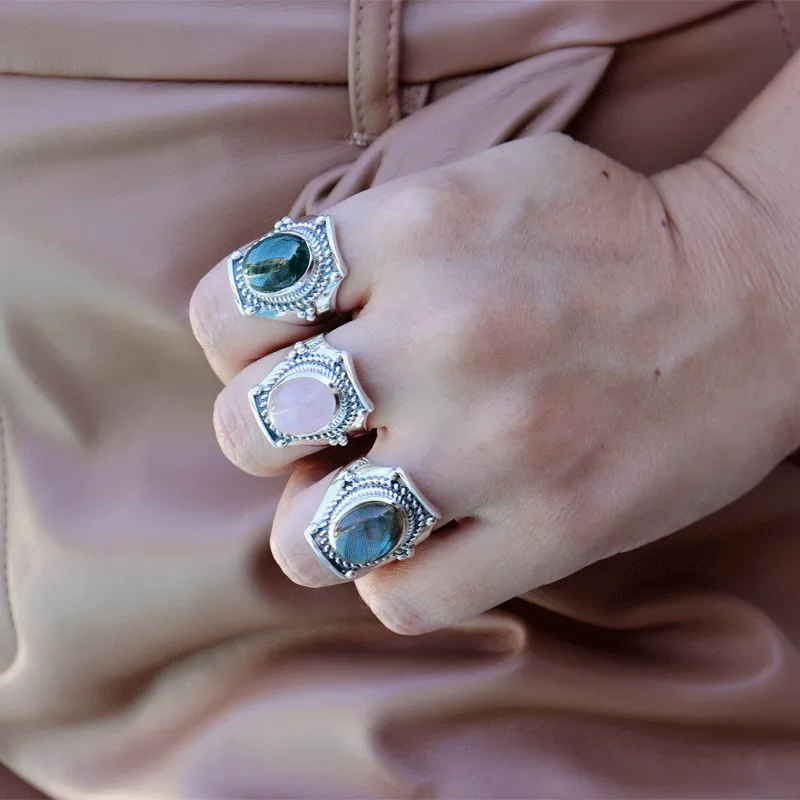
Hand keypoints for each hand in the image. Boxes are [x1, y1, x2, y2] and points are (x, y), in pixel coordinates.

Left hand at [190, 133, 799, 633]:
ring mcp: (495, 444)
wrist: (750, 291)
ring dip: (316, 524)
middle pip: (247, 430)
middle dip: (267, 433)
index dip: (238, 343)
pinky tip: (427, 533)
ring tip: (362, 494)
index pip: (226, 313)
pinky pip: (403, 599)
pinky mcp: (553, 528)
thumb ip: (362, 245)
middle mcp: (441, 337)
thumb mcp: (470, 185)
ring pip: (308, 539)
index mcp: (409, 234)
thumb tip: (276, 335)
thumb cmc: (599, 238)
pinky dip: (394, 574)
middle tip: (321, 426)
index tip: (283, 350)